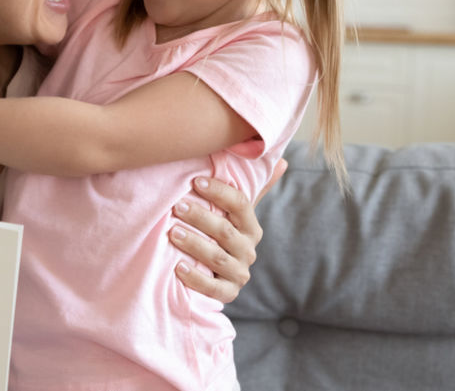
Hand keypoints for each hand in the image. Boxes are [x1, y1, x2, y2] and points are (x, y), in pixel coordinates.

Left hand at [168, 158, 286, 302]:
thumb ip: (252, 188)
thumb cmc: (220, 233)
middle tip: (177, 206)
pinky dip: (196, 278)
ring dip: (194, 245)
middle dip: (201, 217)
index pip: (241, 205)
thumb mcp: (233, 213)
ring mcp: (239, 273)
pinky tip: (177, 267)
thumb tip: (282, 160)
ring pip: (218, 258)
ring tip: (173, 232)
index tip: (196, 180)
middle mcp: (248, 250)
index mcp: (251, 227)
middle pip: (225, 231)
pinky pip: (213, 288)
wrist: (216, 275)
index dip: (220, 192)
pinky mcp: (228, 293)